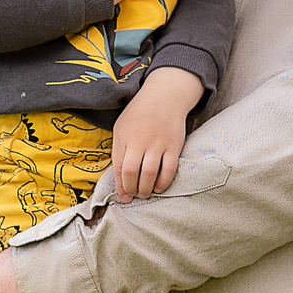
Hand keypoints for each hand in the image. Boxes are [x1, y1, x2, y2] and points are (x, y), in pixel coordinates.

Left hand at [112, 67, 201, 199]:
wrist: (165, 96)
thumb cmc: (140, 114)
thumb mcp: (122, 126)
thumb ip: (119, 149)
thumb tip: (120, 177)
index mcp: (123, 136)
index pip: (118, 167)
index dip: (120, 186)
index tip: (123, 197)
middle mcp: (139, 140)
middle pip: (131, 172)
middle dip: (132, 189)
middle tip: (135, 195)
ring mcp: (158, 142)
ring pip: (149, 173)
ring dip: (146, 189)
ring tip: (145, 193)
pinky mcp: (174, 145)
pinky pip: (169, 169)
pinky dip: (164, 182)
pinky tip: (159, 187)